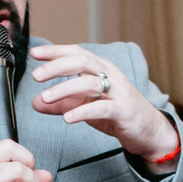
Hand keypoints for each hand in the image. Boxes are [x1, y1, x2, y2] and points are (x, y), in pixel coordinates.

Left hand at [27, 44, 179, 162]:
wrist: (148, 130)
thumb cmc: (117, 112)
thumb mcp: (85, 106)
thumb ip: (61, 103)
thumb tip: (35, 102)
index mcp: (100, 69)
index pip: (76, 53)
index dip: (55, 51)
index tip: (34, 53)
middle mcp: (110, 75)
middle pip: (82, 62)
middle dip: (57, 66)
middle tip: (36, 76)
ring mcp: (118, 92)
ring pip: (90, 83)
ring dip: (65, 89)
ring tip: (45, 97)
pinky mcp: (123, 110)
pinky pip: (102, 108)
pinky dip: (83, 112)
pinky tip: (68, 118)